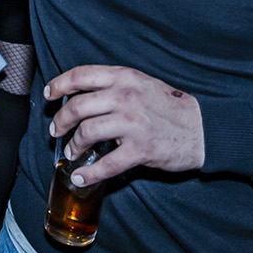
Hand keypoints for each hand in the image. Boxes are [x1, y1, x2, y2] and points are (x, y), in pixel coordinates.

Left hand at [45, 65, 203, 184]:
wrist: (203, 127)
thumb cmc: (170, 106)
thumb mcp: (142, 84)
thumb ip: (115, 87)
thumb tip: (82, 97)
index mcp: (125, 77)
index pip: (82, 75)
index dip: (59, 84)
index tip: (49, 95)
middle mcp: (126, 97)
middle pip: (77, 106)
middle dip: (60, 121)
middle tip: (56, 130)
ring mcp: (133, 123)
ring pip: (87, 132)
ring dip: (73, 146)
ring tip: (73, 152)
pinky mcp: (141, 149)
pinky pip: (106, 164)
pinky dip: (88, 173)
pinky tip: (81, 177)